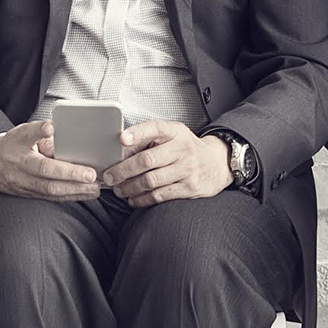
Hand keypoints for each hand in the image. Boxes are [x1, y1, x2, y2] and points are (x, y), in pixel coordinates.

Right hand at [0, 121, 100, 201]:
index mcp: (18, 149)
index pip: (29, 140)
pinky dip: (70, 197)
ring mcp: (24, 185)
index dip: (39, 133)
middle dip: (70, 176)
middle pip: (45, 174)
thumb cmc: (13, 146)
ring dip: (75, 191)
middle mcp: (20, 169)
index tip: (51, 128)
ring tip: (94, 188)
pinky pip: (52, 198)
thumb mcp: (22, 133)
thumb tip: (59, 133)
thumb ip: (39, 133)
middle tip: (91, 175)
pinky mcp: (30, 195)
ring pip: (50, 191)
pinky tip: (85, 194)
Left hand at [102, 120, 233, 207]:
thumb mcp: (173, 136)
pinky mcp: (189, 187)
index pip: (154, 128)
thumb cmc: (187, 148)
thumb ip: (149, 140)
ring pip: (150, 181)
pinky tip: (134, 198)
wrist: (218, 162)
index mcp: (175, 132)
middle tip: (110, 176)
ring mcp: (187, 169)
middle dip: (123, 170)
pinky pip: (160, 195)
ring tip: (119, 190)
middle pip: (147, 160)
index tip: (121, 139)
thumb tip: (119, 151)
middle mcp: (182, 149)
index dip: (137, 133)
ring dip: (129, 187)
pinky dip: (142, 199)